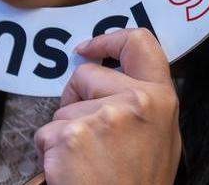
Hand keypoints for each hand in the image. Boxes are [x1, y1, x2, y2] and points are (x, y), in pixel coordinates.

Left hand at [35, 29, 181, 184]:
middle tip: (88, 136)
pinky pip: (46, 134)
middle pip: (86, 75)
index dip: (109, 38)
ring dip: (64, 134)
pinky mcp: (71, 136)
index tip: (88, 48)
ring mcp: (102, 117)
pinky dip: (51, 155)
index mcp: (162, 99)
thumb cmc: (138, 184)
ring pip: (62, 109)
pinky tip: (72, 172)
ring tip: (87, 163)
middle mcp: (136, 101)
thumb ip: (147, 104)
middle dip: (75, 99)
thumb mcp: (161, 140)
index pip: (140, 43)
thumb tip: (122, 78)